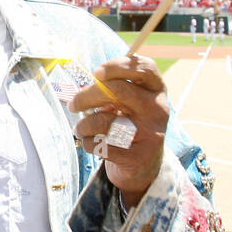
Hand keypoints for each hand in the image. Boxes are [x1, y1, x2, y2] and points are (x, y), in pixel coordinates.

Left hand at [68, 53, 168, 206]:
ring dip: (84, 125)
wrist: (145, 165)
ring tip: (80, 129)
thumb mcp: (129, 103)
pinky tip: (91, 143)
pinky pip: (102, 145)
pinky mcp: (138, 156)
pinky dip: (89, 143)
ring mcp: (150, 133)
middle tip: (74, 105)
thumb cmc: (129, 124)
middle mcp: (158, 109)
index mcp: (156, 89)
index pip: (144, 67)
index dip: (117, 66)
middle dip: (87, 96)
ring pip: (105, 121)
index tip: (96, 73)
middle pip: (118, 91)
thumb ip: (112, 90)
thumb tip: (83, 88)